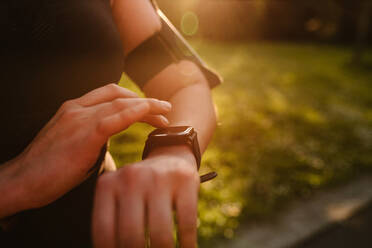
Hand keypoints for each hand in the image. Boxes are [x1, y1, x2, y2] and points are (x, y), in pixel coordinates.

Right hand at [10, 84, 171, 210]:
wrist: (23, 181)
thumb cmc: (48, 168)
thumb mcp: (73, 144)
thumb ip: (92, 138)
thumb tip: (110, 145)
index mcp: (74, 108)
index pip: (111, 94)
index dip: (133, 98)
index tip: (150, 108)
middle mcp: (77, 108)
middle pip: (120, 96)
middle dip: (145, 101)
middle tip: (164, 111)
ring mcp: (79, 118)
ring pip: (121, 104)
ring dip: (147, 107)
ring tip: (166, 114)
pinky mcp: (84, 134)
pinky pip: (115, 118)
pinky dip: (136, 113)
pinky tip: (150, 114)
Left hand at [92, 145, 199, 247]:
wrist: (170, 156)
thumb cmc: (140, 188)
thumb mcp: (120, 196)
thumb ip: (113, 223)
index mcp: (108, 185)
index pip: (103, 232)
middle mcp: (131, 178)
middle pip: (131, 235)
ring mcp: (159, 177)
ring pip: (160, 233)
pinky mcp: (185, 180)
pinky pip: (187, 222)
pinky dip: (188, 243)